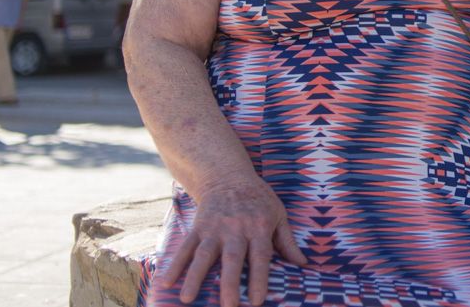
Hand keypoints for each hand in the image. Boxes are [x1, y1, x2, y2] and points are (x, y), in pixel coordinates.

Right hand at [159, 176, 307, 306]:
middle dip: (229, 283)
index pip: (260, 256)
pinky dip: (175, 264)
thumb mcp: (278, 214)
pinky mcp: (198, 227)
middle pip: (232, 258)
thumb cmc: (259, 199)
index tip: (257, 301)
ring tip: (187, 298)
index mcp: (259, 227)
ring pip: (204, 254)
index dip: (259, 278)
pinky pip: (186, 247)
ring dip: (195, 276)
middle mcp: (236, 229)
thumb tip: (303, 264)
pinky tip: (166, 282)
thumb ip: (288, 241)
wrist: (229, 176)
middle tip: (228, 306)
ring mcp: (214, 228)